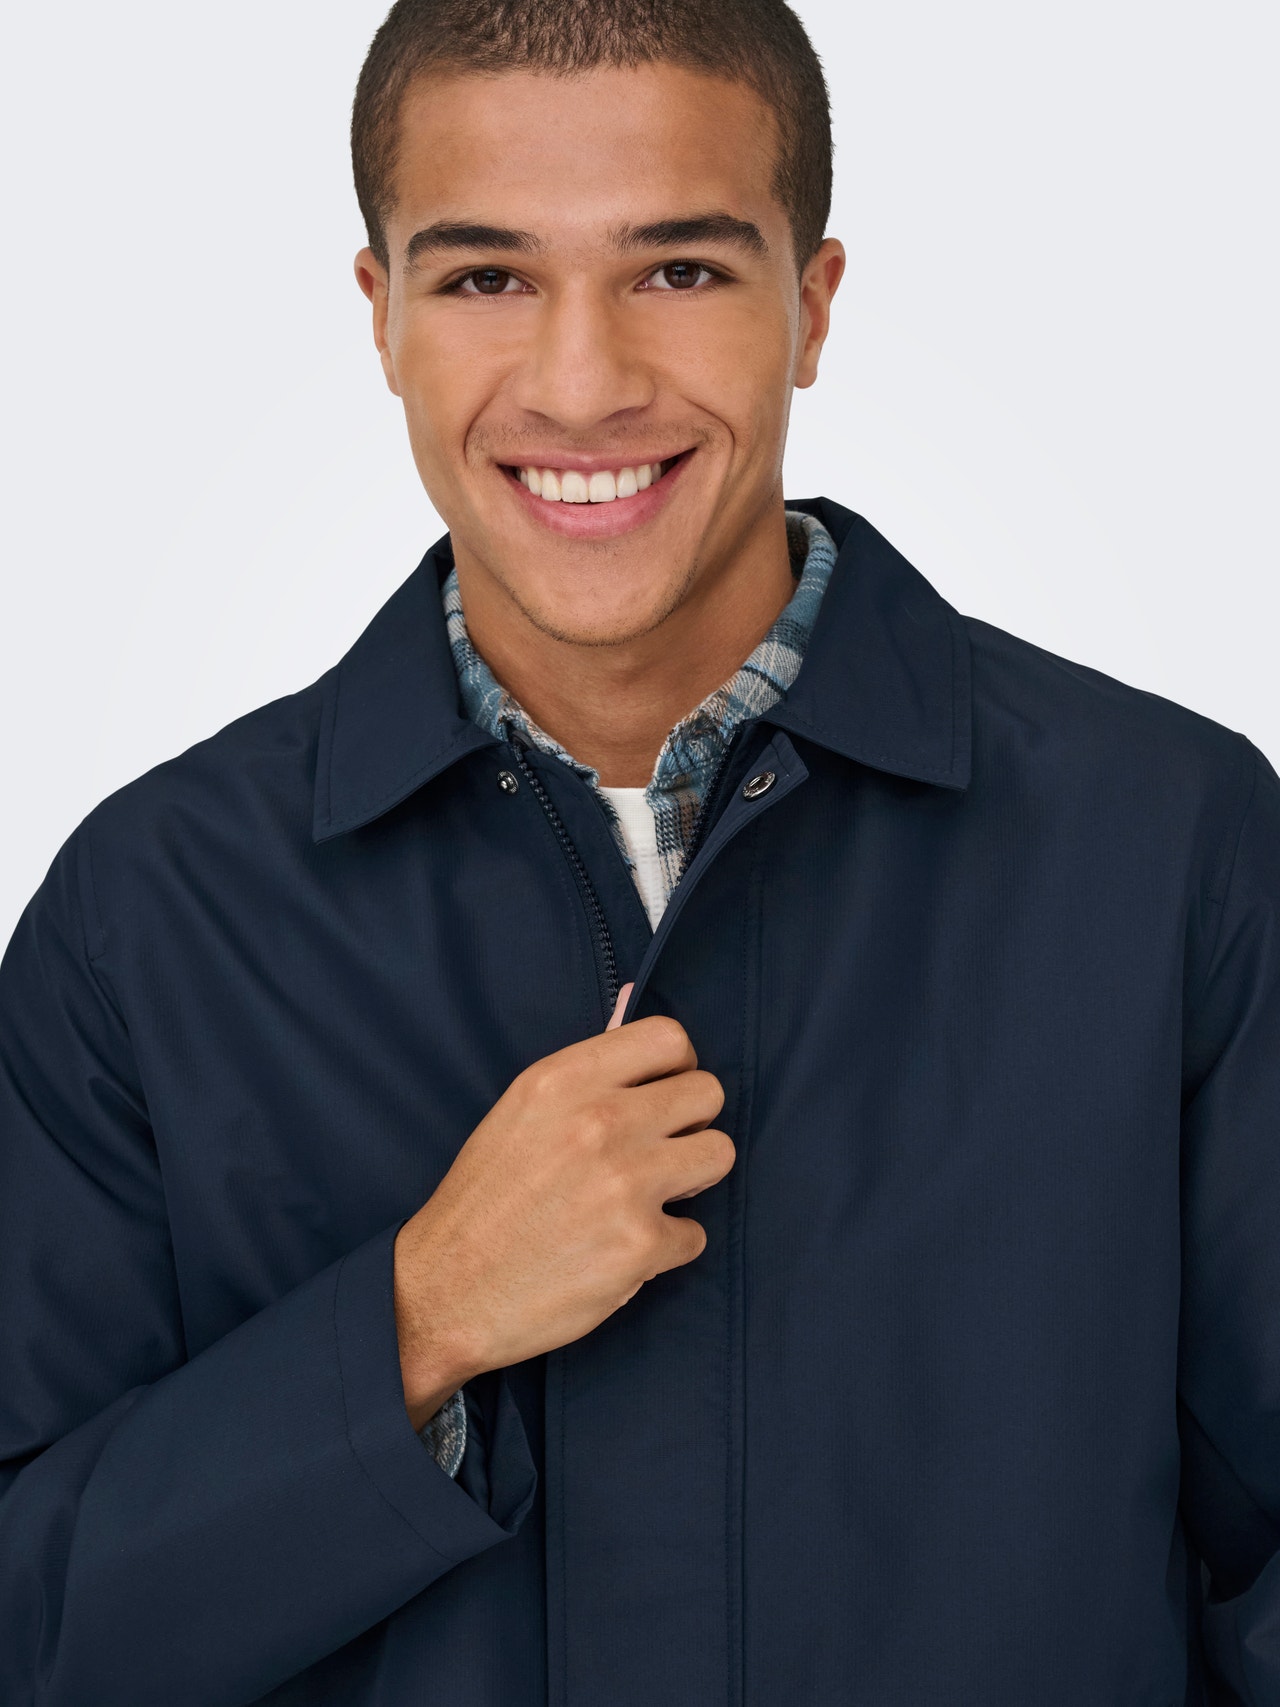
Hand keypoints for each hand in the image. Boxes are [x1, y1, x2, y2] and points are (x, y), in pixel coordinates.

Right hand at [394, 983, 733, 1426]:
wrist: (445, 1291)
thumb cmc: (483, 1201)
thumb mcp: (520, 1113)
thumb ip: (586, 1082)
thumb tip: (653, 1062)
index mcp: (565, 1080)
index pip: (669, 1038)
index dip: (677, 1068)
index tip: (663, 1095)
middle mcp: (601, 1120)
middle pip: (708, 1093)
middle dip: (691, 1123)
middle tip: (659, 1152)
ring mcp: (626, 1183)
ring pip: (719, 1154)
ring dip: (692, 1179)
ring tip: (651, 1197)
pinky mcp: (640, 1245)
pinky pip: (696, 1233)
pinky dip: (667, 1246)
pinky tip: (624, 1251)